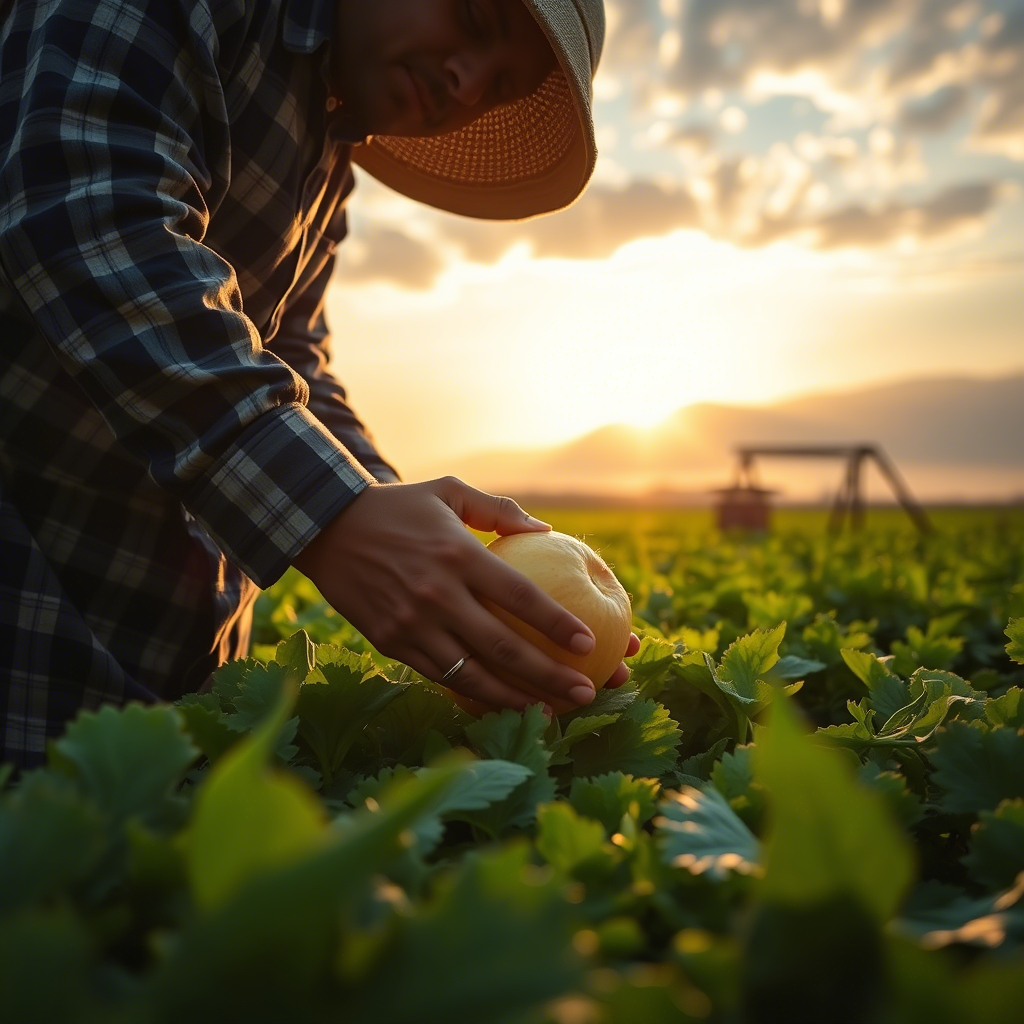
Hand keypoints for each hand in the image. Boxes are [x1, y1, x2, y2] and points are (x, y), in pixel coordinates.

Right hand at [292, 477, 605, 713]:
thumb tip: (546, 529)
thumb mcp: (448, 490)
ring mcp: (412, 624)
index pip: (520, 596)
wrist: (326, 527)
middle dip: (550, 675)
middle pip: (504, 647)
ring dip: (515, 698)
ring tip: (551, 712)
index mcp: (458, 554)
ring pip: (472, 674)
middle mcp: (437, 594)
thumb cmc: (397, 507)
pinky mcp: (391, 642)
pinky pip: (439, 676)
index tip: (589, 643)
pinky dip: (472, 694)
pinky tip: (500, 703)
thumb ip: (498, 509)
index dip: (557, 622)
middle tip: (586, 691)